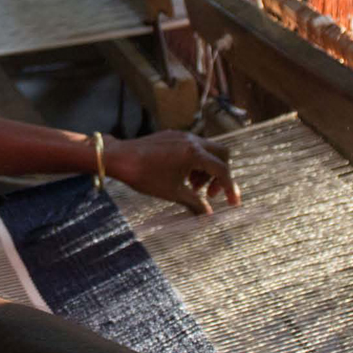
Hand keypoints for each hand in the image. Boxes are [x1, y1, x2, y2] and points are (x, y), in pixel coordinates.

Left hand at [104, 130, 240, 213]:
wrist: (119, 158)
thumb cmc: (144, 175)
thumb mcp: (172, 193)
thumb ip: (195, 203)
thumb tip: (208, 217)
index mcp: (194, 153)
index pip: (222, 170)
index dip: (230, 188)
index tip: (233, 203)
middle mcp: (192, 140)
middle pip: (221, 154)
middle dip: (220, 175)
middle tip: (209, 193)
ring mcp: (182, 136)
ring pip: (207, 150)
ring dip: (206, 170)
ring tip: (192, 187)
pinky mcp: (172, 136)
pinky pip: (193, 147)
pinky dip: (195, 162)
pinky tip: (182, 176)